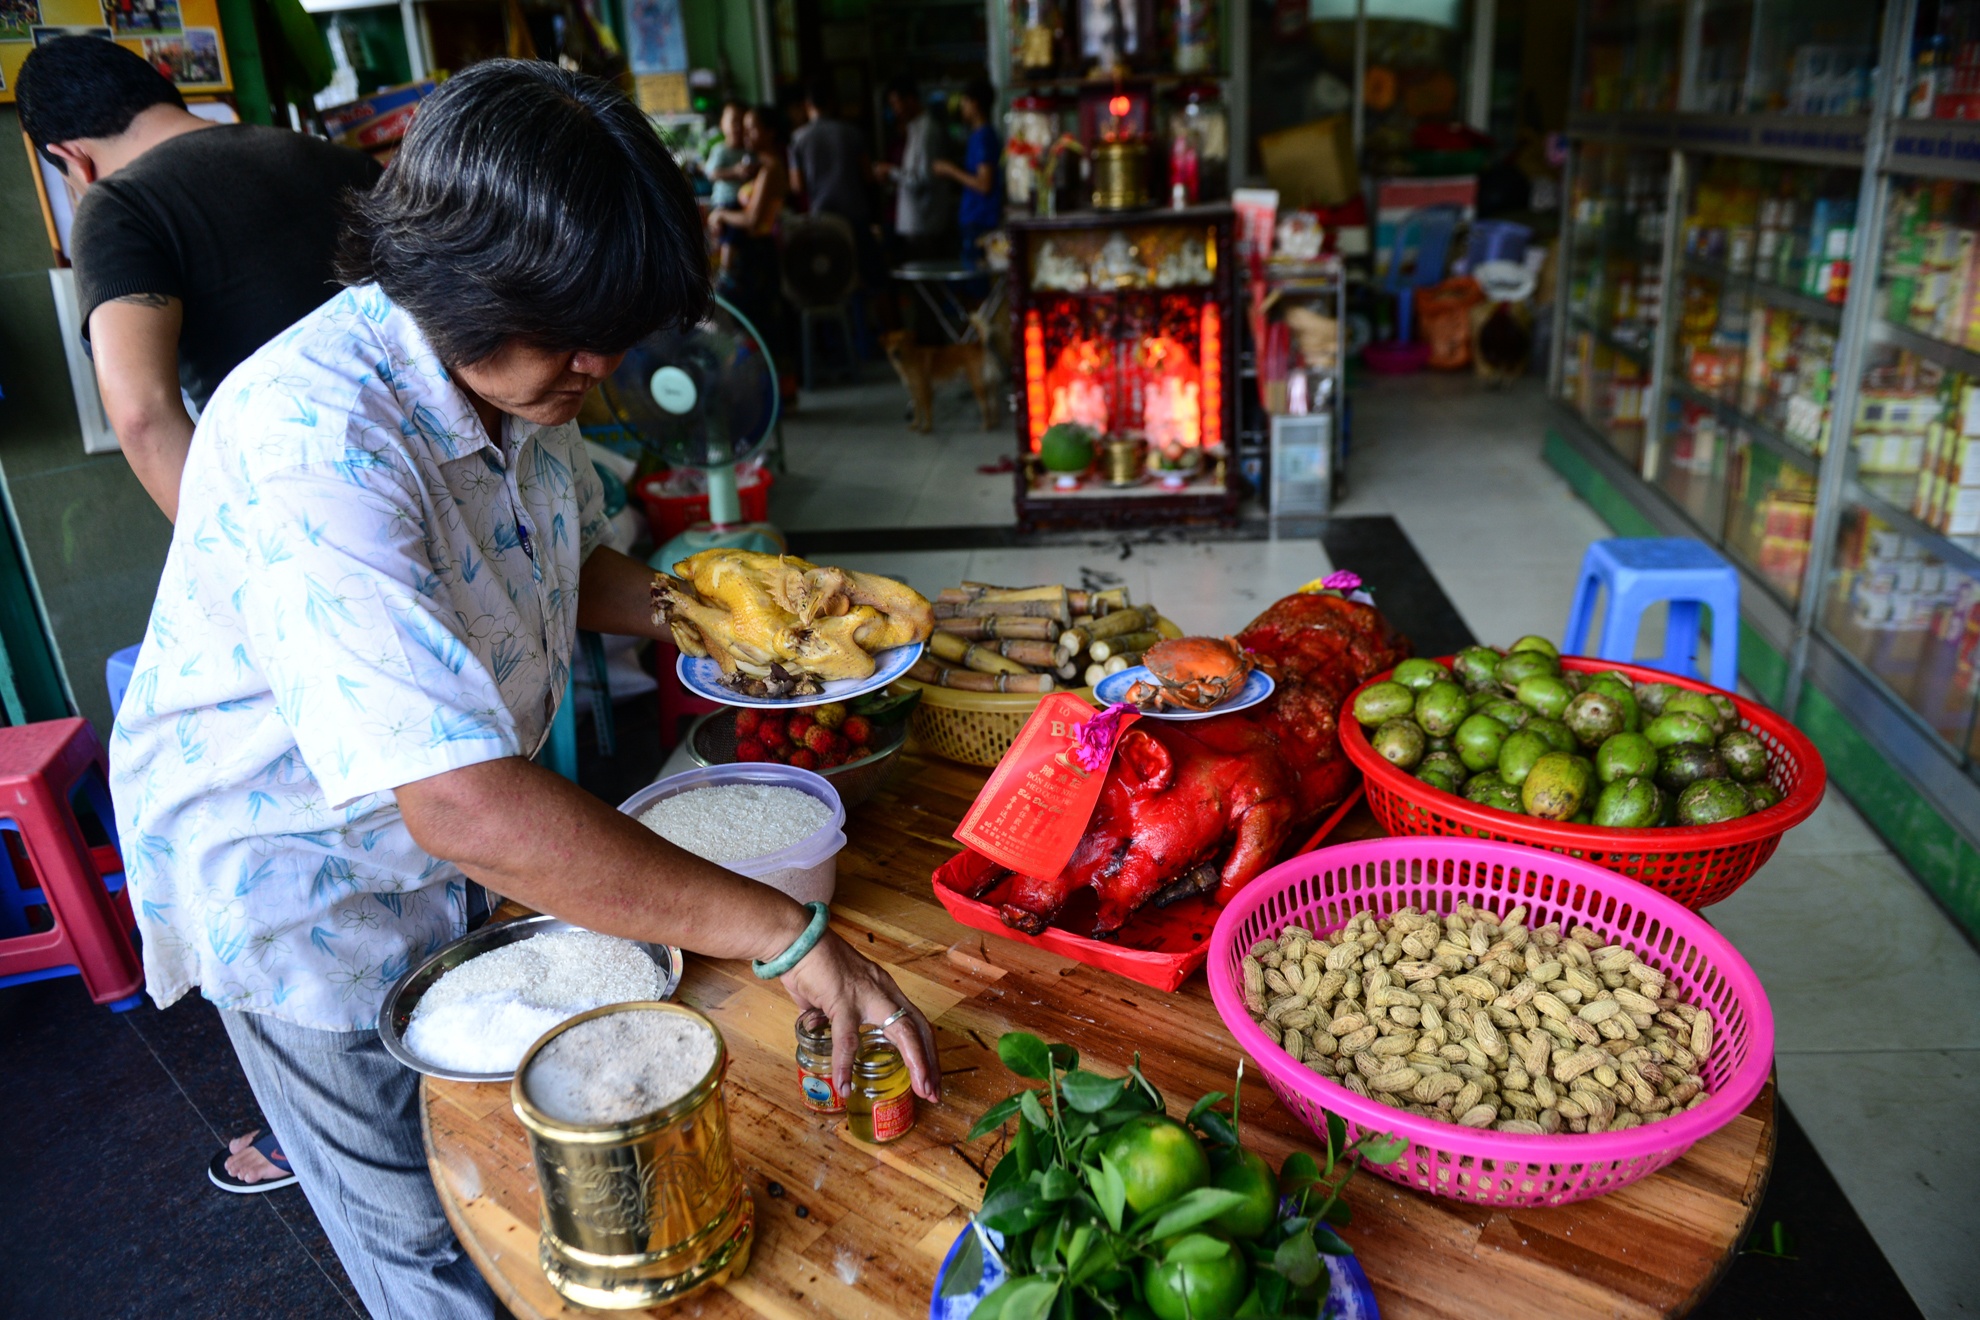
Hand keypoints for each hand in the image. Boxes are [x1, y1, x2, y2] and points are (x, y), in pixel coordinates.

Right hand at [781, 932, 940, 1102]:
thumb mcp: (832, 994)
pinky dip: (846, 1065)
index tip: (929, 1077)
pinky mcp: (843, 1000)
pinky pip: (848, 1039)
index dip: (926, 1050)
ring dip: (916, 1061)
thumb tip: (821, 1028)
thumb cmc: (810, 964)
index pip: (915, 1021)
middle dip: (931, 1061)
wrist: (795, 940)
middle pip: (919, 1027)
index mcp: (883, 988)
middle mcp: (883, 990)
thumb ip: (831, 1013)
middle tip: (934, 1092)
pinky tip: (845, 1086)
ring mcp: (867, 995)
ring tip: (920, 1090)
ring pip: (903, 1029)